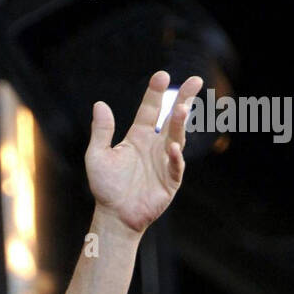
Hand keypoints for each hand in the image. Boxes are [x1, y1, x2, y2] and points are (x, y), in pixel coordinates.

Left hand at [85, 71, 201, 233]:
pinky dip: (175, 158)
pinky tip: (173, 148)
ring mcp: (165, 162)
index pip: (150, 110)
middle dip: (184, 98)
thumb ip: (101, 132)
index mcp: (138, 137)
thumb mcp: (98, 156)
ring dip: (180, 124)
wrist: (114, 217)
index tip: (162, 76)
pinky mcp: (170, 181)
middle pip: (172, 118)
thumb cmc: (106, 188)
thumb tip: (99, 104)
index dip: (156, 93)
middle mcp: (155, 146)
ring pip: (177, 138)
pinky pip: (175, 166)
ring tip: (182, 108)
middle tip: (196, 80)